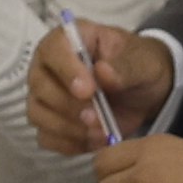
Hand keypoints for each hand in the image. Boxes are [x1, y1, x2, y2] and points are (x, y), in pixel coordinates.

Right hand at [23, 15, 171, 156]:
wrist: (144, 92)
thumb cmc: (139, 66)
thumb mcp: (143, 62)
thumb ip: (125, 67)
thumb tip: (102, 72)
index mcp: (69, 39)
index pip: (54, 49)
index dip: (67, 70)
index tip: (88, 91)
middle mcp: (48, 65)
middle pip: (40, 86)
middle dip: (69, 107)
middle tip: (98, 117)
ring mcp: (44, 94)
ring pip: (38, 114)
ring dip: (69, 129)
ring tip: (101, 132)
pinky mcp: (49, 121)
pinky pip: (46, 137)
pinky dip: (69, 144)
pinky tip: (93, 141)